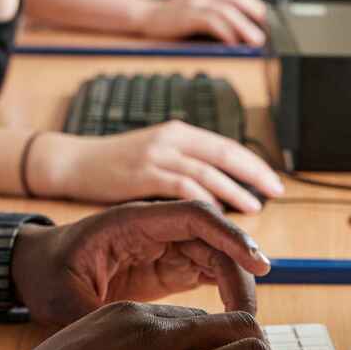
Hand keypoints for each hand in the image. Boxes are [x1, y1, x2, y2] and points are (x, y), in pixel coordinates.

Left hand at [9, 199, 271, 325]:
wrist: (34, 269)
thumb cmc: (47, 272)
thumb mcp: (63, 297)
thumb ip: (95, 317)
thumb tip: (125, 348)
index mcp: (132, 221)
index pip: (193, 215)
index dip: (229, 235)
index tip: (256, 263)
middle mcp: (154, 228)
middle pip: (212, 236)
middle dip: (239, 267)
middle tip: (250, 314)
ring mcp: (163, 246)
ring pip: (215, 255)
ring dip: (235, 282)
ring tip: (244, 323)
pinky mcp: (166, 267)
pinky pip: (206, 271)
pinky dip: (224, 290)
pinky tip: (231, 319)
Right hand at [31, 121, 285, 211]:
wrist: (74, 162)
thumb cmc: (115, 166)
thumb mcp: (154, 158)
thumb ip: (183, 171)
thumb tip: (220, 202)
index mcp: (178, 133)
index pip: (225, 146)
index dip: (252, 164)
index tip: (274, 182)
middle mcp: (171, 138)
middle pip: (223, 154)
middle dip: (253, 174)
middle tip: (276, 192)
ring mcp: (157, 154)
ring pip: (207, 171)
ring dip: (234, 191)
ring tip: (253, 208)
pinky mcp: (143, 173)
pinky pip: (182, 186)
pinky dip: (203, 202)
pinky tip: (216, 217)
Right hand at [137, 0, 268, 45]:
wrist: (146, 16)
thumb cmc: (176, 18)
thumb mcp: (201, 12)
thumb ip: (220, 16)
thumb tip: (248, 33)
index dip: (258, 10)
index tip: (270, 26)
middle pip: (237, 2)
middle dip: (254, 20)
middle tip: (265, 37)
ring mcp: (195, 1)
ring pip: (226, 11)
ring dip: (243, 27)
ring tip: (254, 42)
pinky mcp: (186, 14)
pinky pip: (211, 20)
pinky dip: (224, 31)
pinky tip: (231, 42)